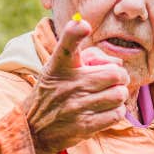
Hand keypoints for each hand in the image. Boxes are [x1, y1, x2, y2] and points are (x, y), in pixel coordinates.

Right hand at [25, 17, 129, 153]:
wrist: (34, 128)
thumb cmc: (54, 91)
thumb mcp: (60, 68)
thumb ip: (88, 56)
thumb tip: (117, 63)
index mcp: (59, 65)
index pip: (66, 45)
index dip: (75, 33)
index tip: (83, 26)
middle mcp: (68, 84)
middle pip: (114, 74)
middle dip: (120, 77)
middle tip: (113, 81)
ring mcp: (76, 106)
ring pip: (119, 94)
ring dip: (118, 96)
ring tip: (108, 97)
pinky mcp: (84, 125)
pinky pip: (116, 114)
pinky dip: (116, 112)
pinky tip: (106, 110)